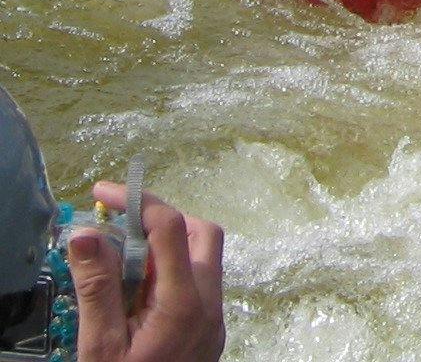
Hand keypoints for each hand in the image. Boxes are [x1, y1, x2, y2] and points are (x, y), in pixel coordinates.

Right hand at [68, 182, 225, 361]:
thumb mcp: (100, 346)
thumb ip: (97, 288)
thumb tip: (85, 234)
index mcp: (186, 303)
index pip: (171, 228)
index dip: (138, 202)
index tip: (104, 193)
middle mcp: (210, 305)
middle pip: (202, 235)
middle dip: (161, 219)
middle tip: (117, 223)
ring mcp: (214, 320)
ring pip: (205, 259)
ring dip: (167, 247)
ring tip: (120, 258)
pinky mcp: (209, 334)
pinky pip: (199, 285)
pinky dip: (172, 273)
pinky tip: (137, 290)